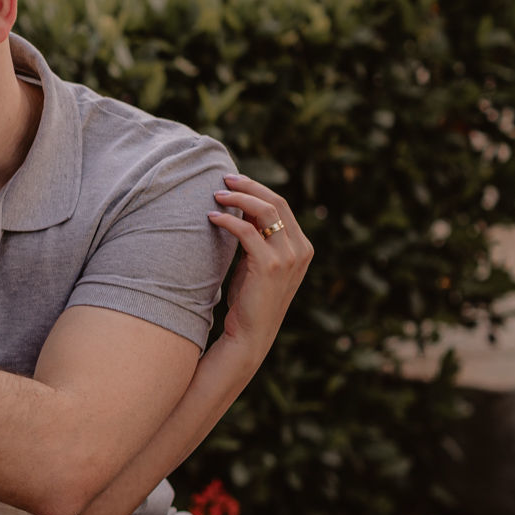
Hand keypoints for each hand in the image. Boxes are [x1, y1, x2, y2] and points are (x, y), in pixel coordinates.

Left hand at [208, 173, 313, 360]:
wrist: (249, 335)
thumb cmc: (249, 299)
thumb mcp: (256, 262)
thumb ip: (256, 237)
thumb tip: (240, 207)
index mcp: (302, 248)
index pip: (282, 206)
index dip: (258, 190)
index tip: (235, 182)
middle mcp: (301, 250)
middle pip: (277, 202)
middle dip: (249, 187)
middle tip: (224, 179)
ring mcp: (288, 258)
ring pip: (265, 212)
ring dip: (238, 199)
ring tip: (216, 195)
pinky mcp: (269, 266)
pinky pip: (247, 231)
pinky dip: (229, 220)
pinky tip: (212, 218)